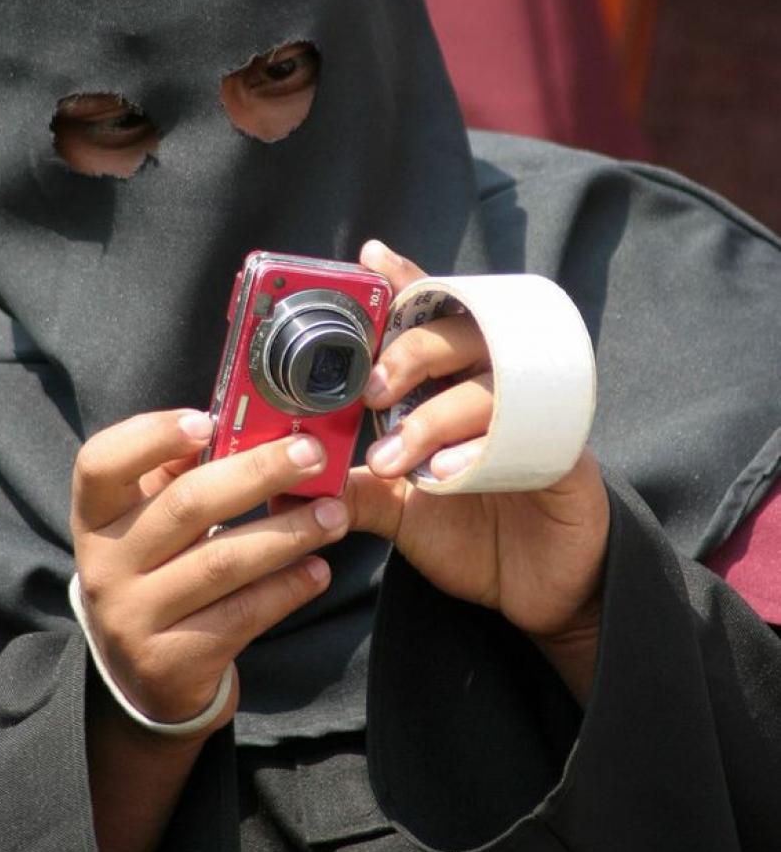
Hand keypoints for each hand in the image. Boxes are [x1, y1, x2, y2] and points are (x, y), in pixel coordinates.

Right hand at [71, 412, 348, 736]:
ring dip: (288, 532)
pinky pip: (240, 616)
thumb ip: (179, 471)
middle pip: (185, 506)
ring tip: (334, 514)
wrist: (145, 674)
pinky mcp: (170, 662)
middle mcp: (104, 566)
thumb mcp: (151, 520)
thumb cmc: (159, 570)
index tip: (208, 420)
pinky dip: (285, 588)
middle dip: (258, 473)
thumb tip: (241, 422)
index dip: (152, 437)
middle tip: (312, 455)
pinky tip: (318, 571)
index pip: (100, 464)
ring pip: (221, 563)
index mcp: (95, 517)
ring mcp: (133, 618)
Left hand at [345, 241, 609, 698]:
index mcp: (450, 386)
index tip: (370, 259)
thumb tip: (286, 484)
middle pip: (458, 336)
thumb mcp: (400, 509)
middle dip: (409, 352)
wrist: (539, 591)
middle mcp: (493, 388)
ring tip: (394, 460)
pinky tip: (452, 475)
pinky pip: (530, 436)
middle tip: (371, 389)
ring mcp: (534, 417)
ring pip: (487, 386)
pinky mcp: (565, 456)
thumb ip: (353, 487)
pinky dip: (483, 452)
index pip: (428, 321)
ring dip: (434, 418)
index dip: (404, 284)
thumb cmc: (474, 534)